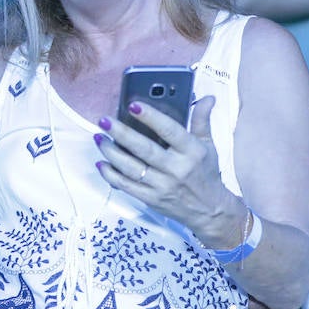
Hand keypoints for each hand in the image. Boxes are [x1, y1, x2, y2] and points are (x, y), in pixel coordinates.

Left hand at [95, 96, 242, 238]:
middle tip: (104, 120)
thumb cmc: (205, 174)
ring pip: (131, 168)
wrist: (209, 210)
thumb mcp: (208, 145)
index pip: (170, 130)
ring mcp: (162, 186)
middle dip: (121, 134)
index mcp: (191, 151)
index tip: (133, 105)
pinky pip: (127, 186)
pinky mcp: (151, 199)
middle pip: (145, 149)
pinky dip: (111, 175)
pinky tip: (101, 163)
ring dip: (111, 152)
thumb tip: (207, 98)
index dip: (151, 117)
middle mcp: (176, 169)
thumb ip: (201, 120)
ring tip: (99, 138)